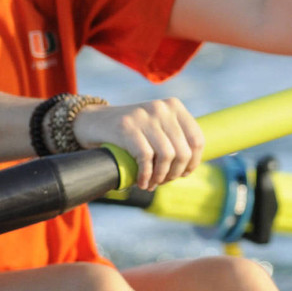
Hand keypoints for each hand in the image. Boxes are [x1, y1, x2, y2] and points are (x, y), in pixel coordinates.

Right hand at [73, 99, 204, 190]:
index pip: (197, 139)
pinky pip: (146, 158)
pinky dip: (146, 175)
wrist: (94, 121)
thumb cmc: (131, 131)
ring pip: (167, 156)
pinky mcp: (127, 128)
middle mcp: (162, 108)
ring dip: (161, 176)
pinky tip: (142, 183)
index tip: (184, 173)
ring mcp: (145, 116)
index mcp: (174, 106)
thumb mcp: (157, 126)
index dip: (193, 161)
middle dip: (176, 173)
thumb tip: (190, 167)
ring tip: (153, 184)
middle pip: (183, 151)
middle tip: (164, 181)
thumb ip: (174, 138)